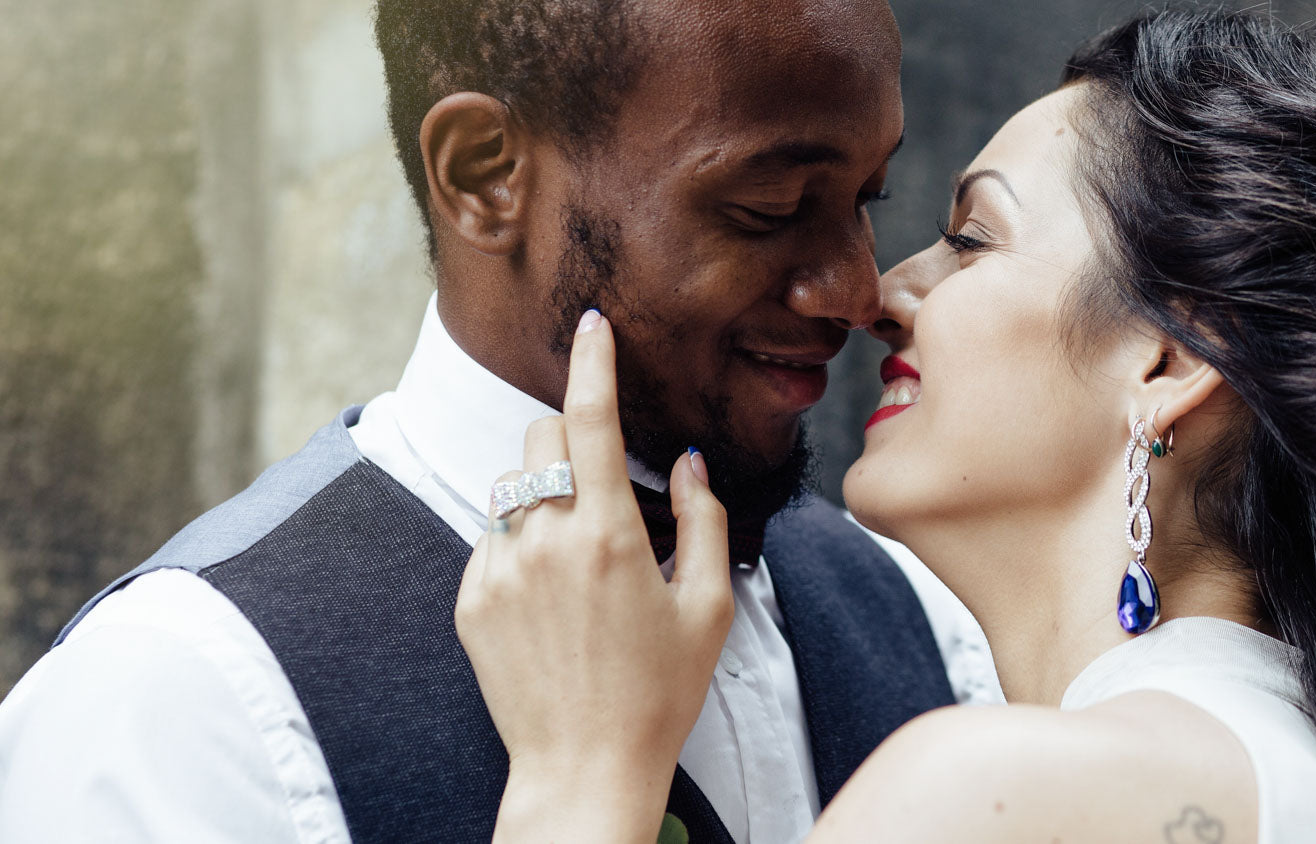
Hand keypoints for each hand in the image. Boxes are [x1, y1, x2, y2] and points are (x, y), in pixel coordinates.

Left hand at [455, 309, 733, 843]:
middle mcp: (545, 541)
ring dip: (543, 494)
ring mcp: (498, 569)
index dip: (593, 362)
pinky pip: (489, 538)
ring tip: (578, 556)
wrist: (582, 768)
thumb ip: (704, 521)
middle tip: (602, 482)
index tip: (592, 325)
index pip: (592, 419)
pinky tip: (549, 597)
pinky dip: (519, 543)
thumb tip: (690, 464)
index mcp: (609, 534)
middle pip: (540, 439)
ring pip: (511, 487)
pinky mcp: (468, 599)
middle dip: (569, 439)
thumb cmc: (658, 692)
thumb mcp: (707, 606)